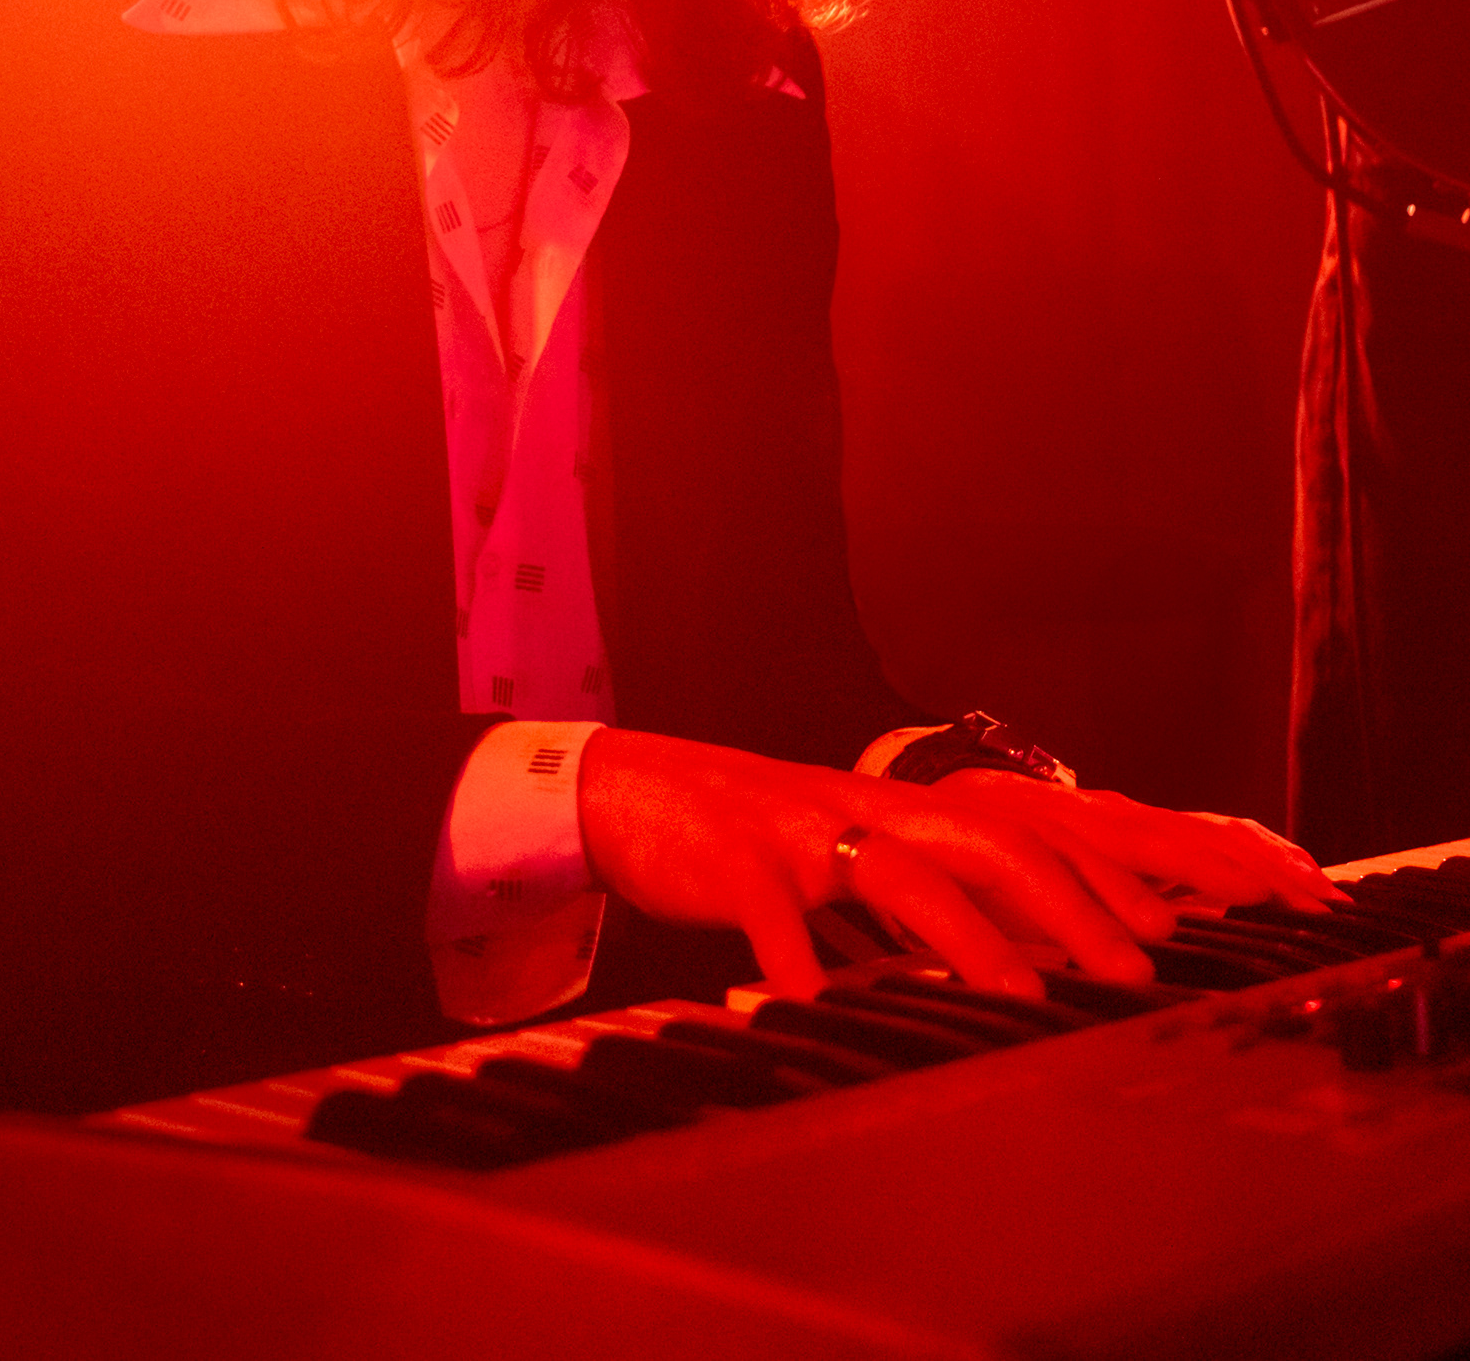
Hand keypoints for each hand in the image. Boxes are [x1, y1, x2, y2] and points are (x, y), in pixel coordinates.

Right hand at [577, 729, 1342, 1005]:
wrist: (630, 787)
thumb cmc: (752, 837)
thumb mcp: (849, 858)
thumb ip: (926, 895)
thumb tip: (1021, 959)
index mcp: (901, 811)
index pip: (1024, 829)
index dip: (1100, 872)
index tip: (1171, 929)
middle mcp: (866, 807)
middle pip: (988, 839)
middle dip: (1070, 904)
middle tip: (1133, 972)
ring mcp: (800, 828)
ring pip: (899, 872)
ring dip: (967, 936)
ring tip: (1021, 1000)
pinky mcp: (732, 860)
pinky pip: (772, 912)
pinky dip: (794, 963)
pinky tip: (811, 1013)